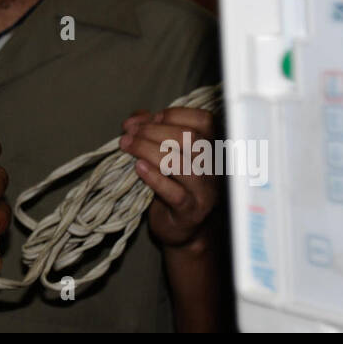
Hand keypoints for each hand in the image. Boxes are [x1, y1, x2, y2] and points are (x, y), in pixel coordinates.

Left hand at [118, 106, 221, 249]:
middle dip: (155, 130)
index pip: (204, 120)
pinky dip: (154, 177)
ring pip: (182, 164)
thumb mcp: (165, 153)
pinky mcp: (191, 211)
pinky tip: (138, 168)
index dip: (173, 115)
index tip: (149, 119)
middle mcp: (215, 167)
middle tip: (130, 133)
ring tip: (127, 146)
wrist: (181, 228)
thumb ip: (151, 131)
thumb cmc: (173, 184)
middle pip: (192, 139)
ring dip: (148, 150)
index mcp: (213, 148)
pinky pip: (174, 193)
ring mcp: (205, 191)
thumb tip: (132, 122)